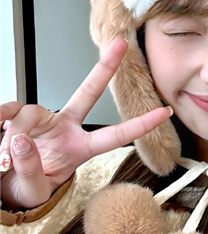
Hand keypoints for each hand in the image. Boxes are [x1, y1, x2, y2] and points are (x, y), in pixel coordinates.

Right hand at [0, 38, 171, 209]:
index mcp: (81, 148)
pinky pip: (12, 109)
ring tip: (5, 156)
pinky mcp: (22, 115)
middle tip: (120, 44)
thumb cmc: (31, 185)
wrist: (7, 184)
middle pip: (89, 91)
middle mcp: (67, 127)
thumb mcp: (35, 189)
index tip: (165, 111)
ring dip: (17, 132)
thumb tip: (21, 140)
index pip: (116, 134)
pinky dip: (3, 116)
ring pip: (33, 112)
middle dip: (105, 67)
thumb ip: (30, 169)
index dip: (141, 124)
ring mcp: (46, 119)